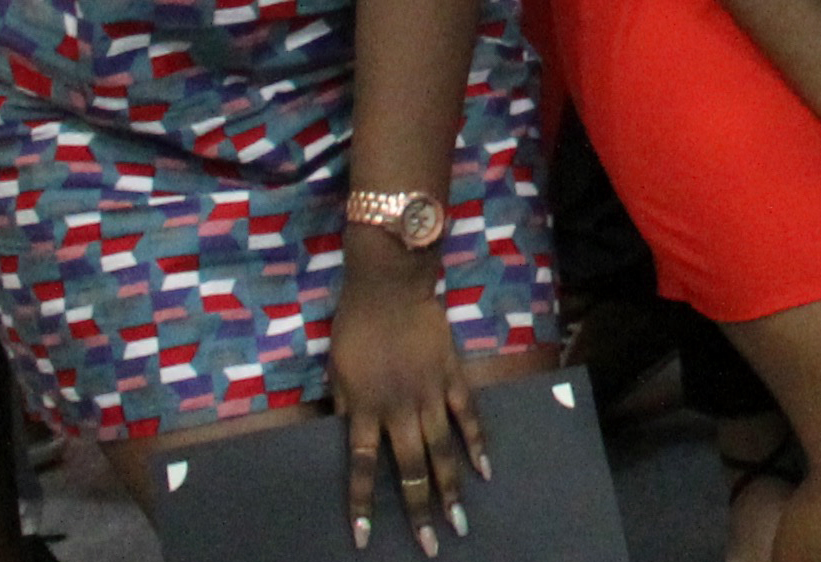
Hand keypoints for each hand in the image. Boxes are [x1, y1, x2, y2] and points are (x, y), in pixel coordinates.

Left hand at [327, 259, 489, 552]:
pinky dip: (477, 443)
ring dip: (451, 488)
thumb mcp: (336, 370)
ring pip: (442, 450)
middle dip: (419, 509)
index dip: (362, 505)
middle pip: (410, 468)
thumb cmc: (355, 327)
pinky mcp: (452, 376)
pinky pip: (467, 415)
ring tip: (459, 522)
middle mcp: (398, 409)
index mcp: (363, 409)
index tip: (364, 539)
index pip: (360, 468)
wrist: (390, 285)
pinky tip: (485, 470)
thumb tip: (344, 440)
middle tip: (430, 545)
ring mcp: (430, 394)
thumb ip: (344, 407)